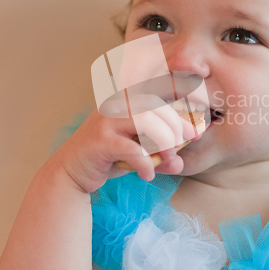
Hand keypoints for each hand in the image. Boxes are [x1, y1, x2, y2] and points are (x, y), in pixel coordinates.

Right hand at [50, 97, 197, 192]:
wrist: (72, 172)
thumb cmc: (109, 157)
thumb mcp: (139, 152)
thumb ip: (160, 155)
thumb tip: (181, 162)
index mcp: (127, 99)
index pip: (160, 94)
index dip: (181, 110)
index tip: (196, 130)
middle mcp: (116, 103)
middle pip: (156, 105)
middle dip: (176, 126)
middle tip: (183, 145)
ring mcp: (107, 120)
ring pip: (146, 121)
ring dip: (163, 141)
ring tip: (168, 158)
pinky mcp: (101, 141)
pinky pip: (132, 149)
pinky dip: (145, 163)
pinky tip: (147, 175)